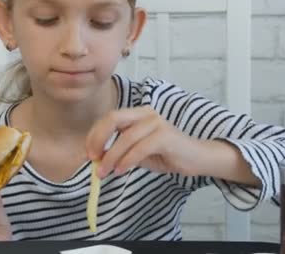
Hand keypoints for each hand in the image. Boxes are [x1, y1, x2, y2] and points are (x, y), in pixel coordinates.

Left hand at [86, 106, 200, 178]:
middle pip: (113, 118)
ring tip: (104, 172)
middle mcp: (145, 113)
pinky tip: (121, 171)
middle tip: (92, 158)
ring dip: (111, 156)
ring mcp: (156, 122)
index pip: (108, 118)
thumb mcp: (136, 153)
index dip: (94, 134)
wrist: (196, 159)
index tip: (87, 153)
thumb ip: (117, 152)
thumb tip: (94, 158)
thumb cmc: (166, 154)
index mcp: (136, 114)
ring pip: (126, 137)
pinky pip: (140, 148)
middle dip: (98, 138)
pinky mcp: (165, 136)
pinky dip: (127, 160)